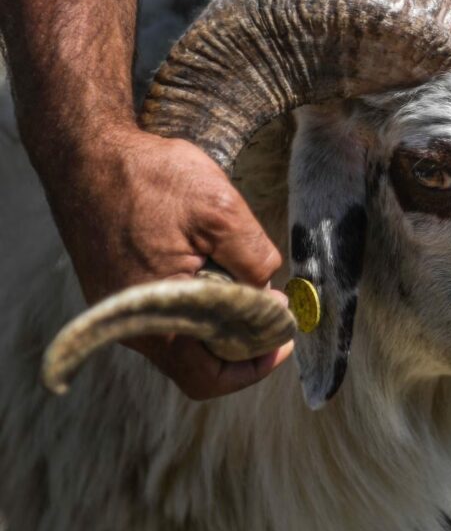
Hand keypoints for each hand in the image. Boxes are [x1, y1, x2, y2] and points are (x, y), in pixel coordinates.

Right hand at [39, 124, 290, 399]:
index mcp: (156, 319)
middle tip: (274, 305)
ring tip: (245, 276)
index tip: (283, 338)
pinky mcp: (119, 293)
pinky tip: (214, 263)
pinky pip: (168, 312)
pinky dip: (199, 299)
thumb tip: (271, 298)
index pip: (207, 377)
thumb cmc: (149, 179)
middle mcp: (133, 326)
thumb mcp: (221, 211)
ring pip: (185, 334)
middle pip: (200, 359)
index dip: (253, 365)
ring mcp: (122, 311)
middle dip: (243, 336)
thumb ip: (254, 260)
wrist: (87, 154)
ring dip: (221, 314)